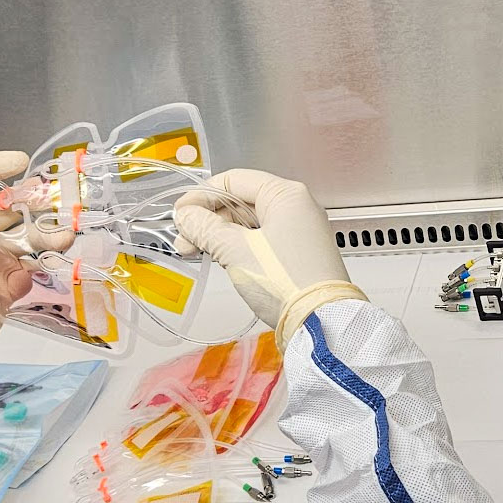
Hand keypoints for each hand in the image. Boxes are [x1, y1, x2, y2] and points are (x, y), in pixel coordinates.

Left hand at [0, 151, 72, 478]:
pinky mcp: (2, 293)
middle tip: (56, 202)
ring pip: (24, 241)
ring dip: (46, 236)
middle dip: (33, 203)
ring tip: (65, 238)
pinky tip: (45, 269)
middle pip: (8, 211)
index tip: (22, 162)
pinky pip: (29, 273)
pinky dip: (41, 268)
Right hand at [174, 169, 365, 349]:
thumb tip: (185, 216)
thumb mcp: (235, 251)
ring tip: (195, 251)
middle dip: (208, 219)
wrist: (321, 322)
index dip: (201, 195)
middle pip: (240, 201)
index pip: (234, 180)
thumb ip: (205, 228)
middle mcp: (296, 207)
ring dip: (219, 234)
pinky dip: (236, 246)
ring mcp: (298, 230)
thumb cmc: (286, 282)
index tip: (181, 213)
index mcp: (286, 195)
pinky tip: (219, 257)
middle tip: (184, 238)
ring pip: (248, 223)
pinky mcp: (297, 253)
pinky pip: (260, 239)